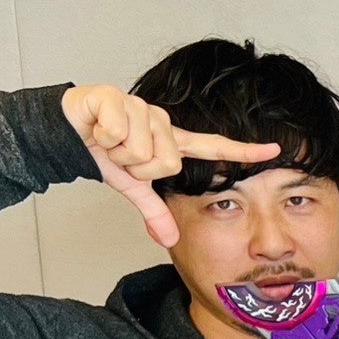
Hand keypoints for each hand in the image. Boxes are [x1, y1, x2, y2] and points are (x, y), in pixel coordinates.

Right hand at [61, 83, 275, 247]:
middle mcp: (162, 121)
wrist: (63, 133)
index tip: (275, 150)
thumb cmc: (102, 153)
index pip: (214, 147)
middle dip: (138, 169)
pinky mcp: (115, 97)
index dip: (244, 150)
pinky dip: (101, 138)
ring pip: (142, 151)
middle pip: (168, 163)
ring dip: (117, 154)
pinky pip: (118, 133)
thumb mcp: (132, 185)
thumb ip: (154, 211)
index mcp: (170, 141)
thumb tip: (170, 241)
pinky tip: (95, 127)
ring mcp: (141, 107)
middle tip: (120, 156)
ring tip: (107, 142)